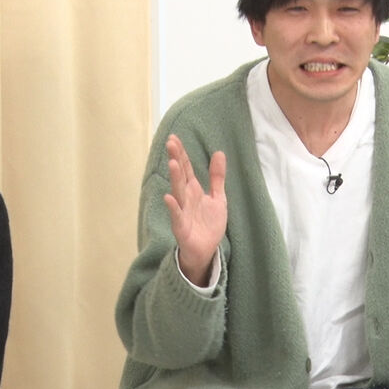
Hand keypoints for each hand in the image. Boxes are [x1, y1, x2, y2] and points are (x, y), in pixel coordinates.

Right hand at [162, 134, 226, 286]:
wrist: (206, 250)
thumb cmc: (209, 224)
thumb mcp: (218, 198)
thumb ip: (217, 177)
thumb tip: (219, 152)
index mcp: (194, 190)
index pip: (186, 168)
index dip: (181, 153)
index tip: (174, 138)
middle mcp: (186, 198)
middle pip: (181, 175)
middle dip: (176, 159)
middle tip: (170, 143)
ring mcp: (182, 211)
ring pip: (178, 192)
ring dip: (175, 178)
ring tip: (173, 164)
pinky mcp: (181, 226)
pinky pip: (177, 215)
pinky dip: (173, 207)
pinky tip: (169, 198)